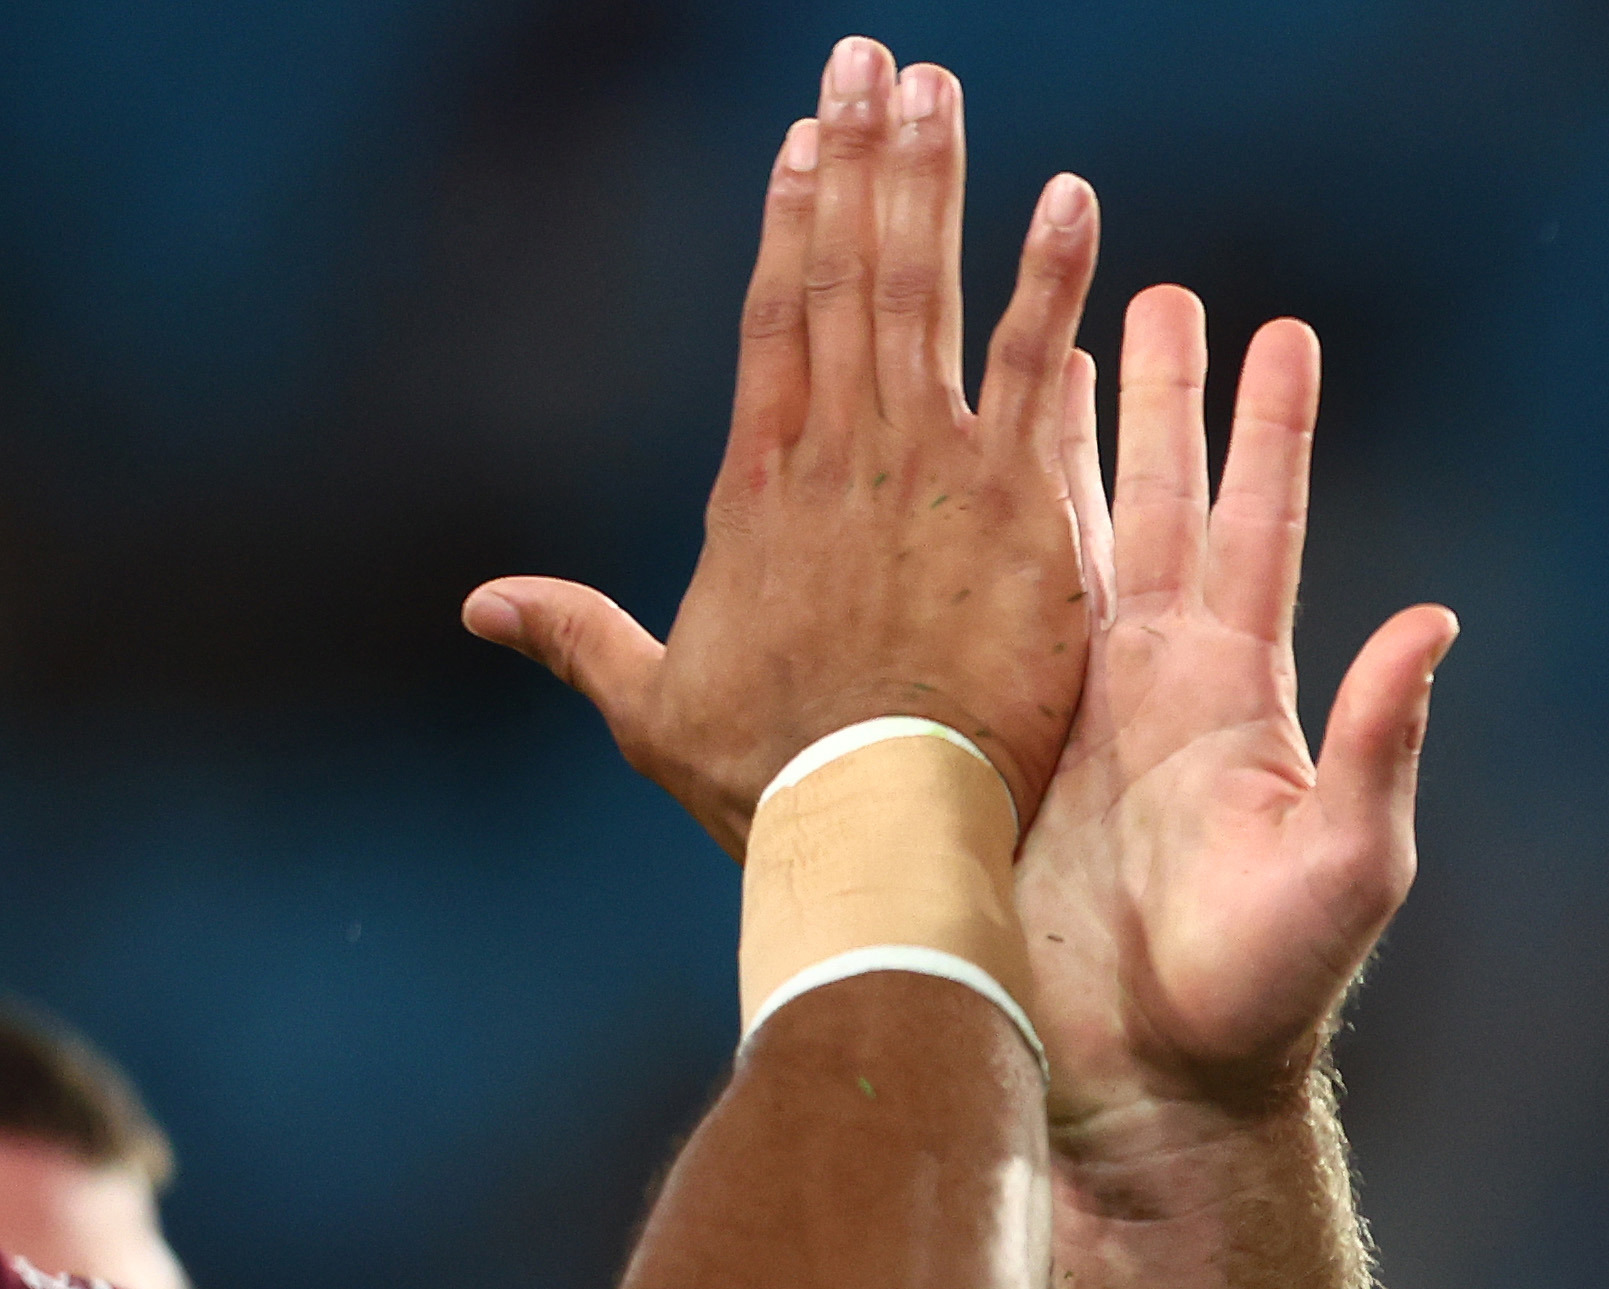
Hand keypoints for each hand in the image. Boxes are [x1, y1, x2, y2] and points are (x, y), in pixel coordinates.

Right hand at [466, 42, 1104, 842]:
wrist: (872, 838)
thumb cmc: (773, 789)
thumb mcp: (653, 707)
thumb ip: (578, 637)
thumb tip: (484, 607)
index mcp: (757, 488)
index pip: (775, 320)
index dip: (791, 222)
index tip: (805, 139)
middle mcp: (837, 457)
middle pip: (844, 275)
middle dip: (860, 160)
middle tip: (873, 57)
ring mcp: (927, 473)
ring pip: (925, 293)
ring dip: (935, 182)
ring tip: (944, 86)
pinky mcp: (1015, 510)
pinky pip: (1035, 370)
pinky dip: (1050, 282)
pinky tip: (1072, 200)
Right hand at [1025, 282, 1454, 1143]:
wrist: (1149, 1083)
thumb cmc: (1263, 990)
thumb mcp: (1347, 861)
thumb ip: (1385, 741)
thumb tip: (1436, 620)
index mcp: (1241, 694)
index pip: (1261, 529)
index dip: (1270, 430)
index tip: (1282, 328)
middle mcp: (1161, 683)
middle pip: (1163, 503)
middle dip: (1162, 398)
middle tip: (1159, 285)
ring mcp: (1078, 709)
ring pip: (1067, 537)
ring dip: (1064, 439)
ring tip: (1051, 330)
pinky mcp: (999, 747)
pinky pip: (982, 615)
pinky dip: (977, 531)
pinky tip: (954, 462)